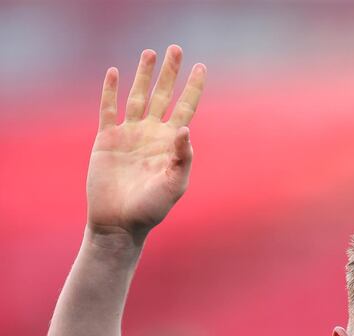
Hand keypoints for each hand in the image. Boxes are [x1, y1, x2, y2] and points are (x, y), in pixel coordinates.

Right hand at [87, 45, 205, 240]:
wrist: (119, 223)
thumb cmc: (151, 209)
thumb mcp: (173, 185)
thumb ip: (182, 158)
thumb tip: (184, 130)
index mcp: (170, 145)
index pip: (185, 109)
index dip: (193, 88)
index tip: (201, 67)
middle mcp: (151, 135)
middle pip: (163, 96)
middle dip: (170, 73)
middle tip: (176, 49)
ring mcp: (129, 135)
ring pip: (137, 97)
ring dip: (144, 75)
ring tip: (150, 53)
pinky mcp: (107, 139)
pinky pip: (109, 109)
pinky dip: (110, 90)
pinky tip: (114, 72)